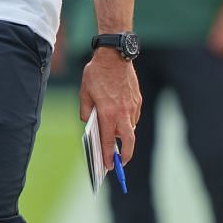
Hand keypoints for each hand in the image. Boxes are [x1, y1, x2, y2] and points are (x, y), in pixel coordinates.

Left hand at [79, 49, 140, 171]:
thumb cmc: (97, 74)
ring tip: (115, 138)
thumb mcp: (84, 93)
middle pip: (128, 142)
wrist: (115, 55)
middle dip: (125, 156)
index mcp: (108, 113)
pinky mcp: (138, 100)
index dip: (108, 156)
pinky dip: (127, 122)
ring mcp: (132, 107)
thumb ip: (86, 111)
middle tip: (120, 163)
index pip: (108, 141)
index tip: (107, 167)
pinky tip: (119, 118)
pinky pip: (133, 117)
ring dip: (124, 136)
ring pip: (131, 128)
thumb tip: (90, 122)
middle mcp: (123, 113)